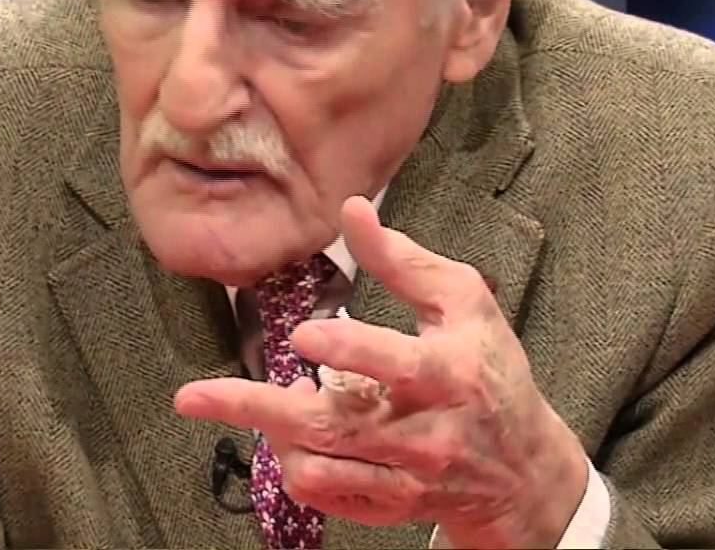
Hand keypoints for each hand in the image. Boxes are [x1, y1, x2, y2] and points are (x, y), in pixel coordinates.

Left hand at [175, 197, 590, 548]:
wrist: (521, 467)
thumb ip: (404, 260)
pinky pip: (323, 493)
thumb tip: (353, 208)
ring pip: (318, 465)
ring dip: (272, 433)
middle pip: (332, 427)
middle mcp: (426, 433)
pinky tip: (289, 436)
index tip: (302, 337)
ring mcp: (406, 477)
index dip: (348, 350)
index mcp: (449, 375)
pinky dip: (294, 465)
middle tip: (193, 397)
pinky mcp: (389, 506)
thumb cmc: (490, 369)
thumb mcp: (463, 303)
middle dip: (256, 409)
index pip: (396, 366)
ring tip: (254, 401)